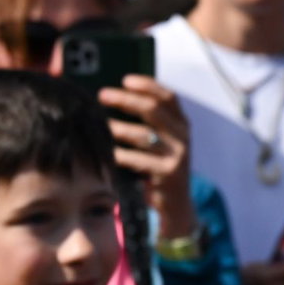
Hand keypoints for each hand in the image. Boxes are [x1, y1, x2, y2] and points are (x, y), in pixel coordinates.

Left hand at [101, 75, 195, 237]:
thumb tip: (115, 98)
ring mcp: (178, 156)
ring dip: (118, 128)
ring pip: (144, 135)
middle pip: (154, 110)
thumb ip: (149, 123)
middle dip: (126, 100)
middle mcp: (183, 137)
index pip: (168, 97)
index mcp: (182, 125)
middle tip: (103, 95)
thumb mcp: (161, 143)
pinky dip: (119, 155)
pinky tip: (106, 152)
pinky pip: (137, 160)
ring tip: (100, 124)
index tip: (125, 79)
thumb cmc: (158, 168)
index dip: (148, 85)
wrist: (176, 205)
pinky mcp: (168, 174)